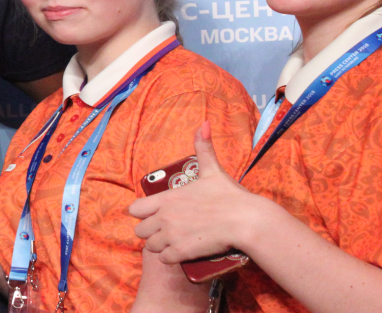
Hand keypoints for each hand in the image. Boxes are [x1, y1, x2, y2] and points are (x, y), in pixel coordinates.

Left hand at [128, 122, 262, 263]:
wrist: (247, 221)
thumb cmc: (229, 195)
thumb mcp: (213, 169)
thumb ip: (203, 147)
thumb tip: (205, 123)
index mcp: (167, 198)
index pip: (134, 209)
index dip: (142, 213)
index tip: (154, 214)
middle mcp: (164, 217)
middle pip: (139, 231)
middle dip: (150, 231)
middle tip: (165, 230)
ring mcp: (172, 236)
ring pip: (150, 247)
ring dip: (159, 246)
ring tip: (173, 242)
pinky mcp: (182, 252)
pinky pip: (164, 259)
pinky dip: (170, 258)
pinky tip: (180, 252)